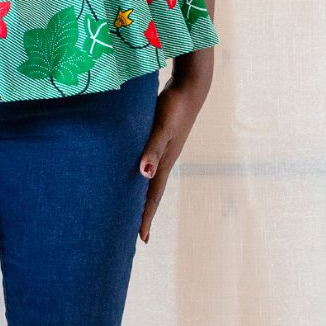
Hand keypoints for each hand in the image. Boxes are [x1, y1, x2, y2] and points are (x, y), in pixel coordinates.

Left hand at [137, 75, 210, 243]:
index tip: (141, 239)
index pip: (153, 196)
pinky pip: (150, 163)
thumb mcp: (162, 128)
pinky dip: (143, 173)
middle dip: (145, 212)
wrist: (191, 86)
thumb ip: (153, 149)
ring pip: (151, 178)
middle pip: (152, 192)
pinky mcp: (162, 138)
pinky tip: (138, 172)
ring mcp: (165, 149)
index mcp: (165, 162)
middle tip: (136, 234)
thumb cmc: (174, 106)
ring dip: (144, 194)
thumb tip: (145, 174)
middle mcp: (166, 159)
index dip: (146, 217)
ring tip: (134, 207)